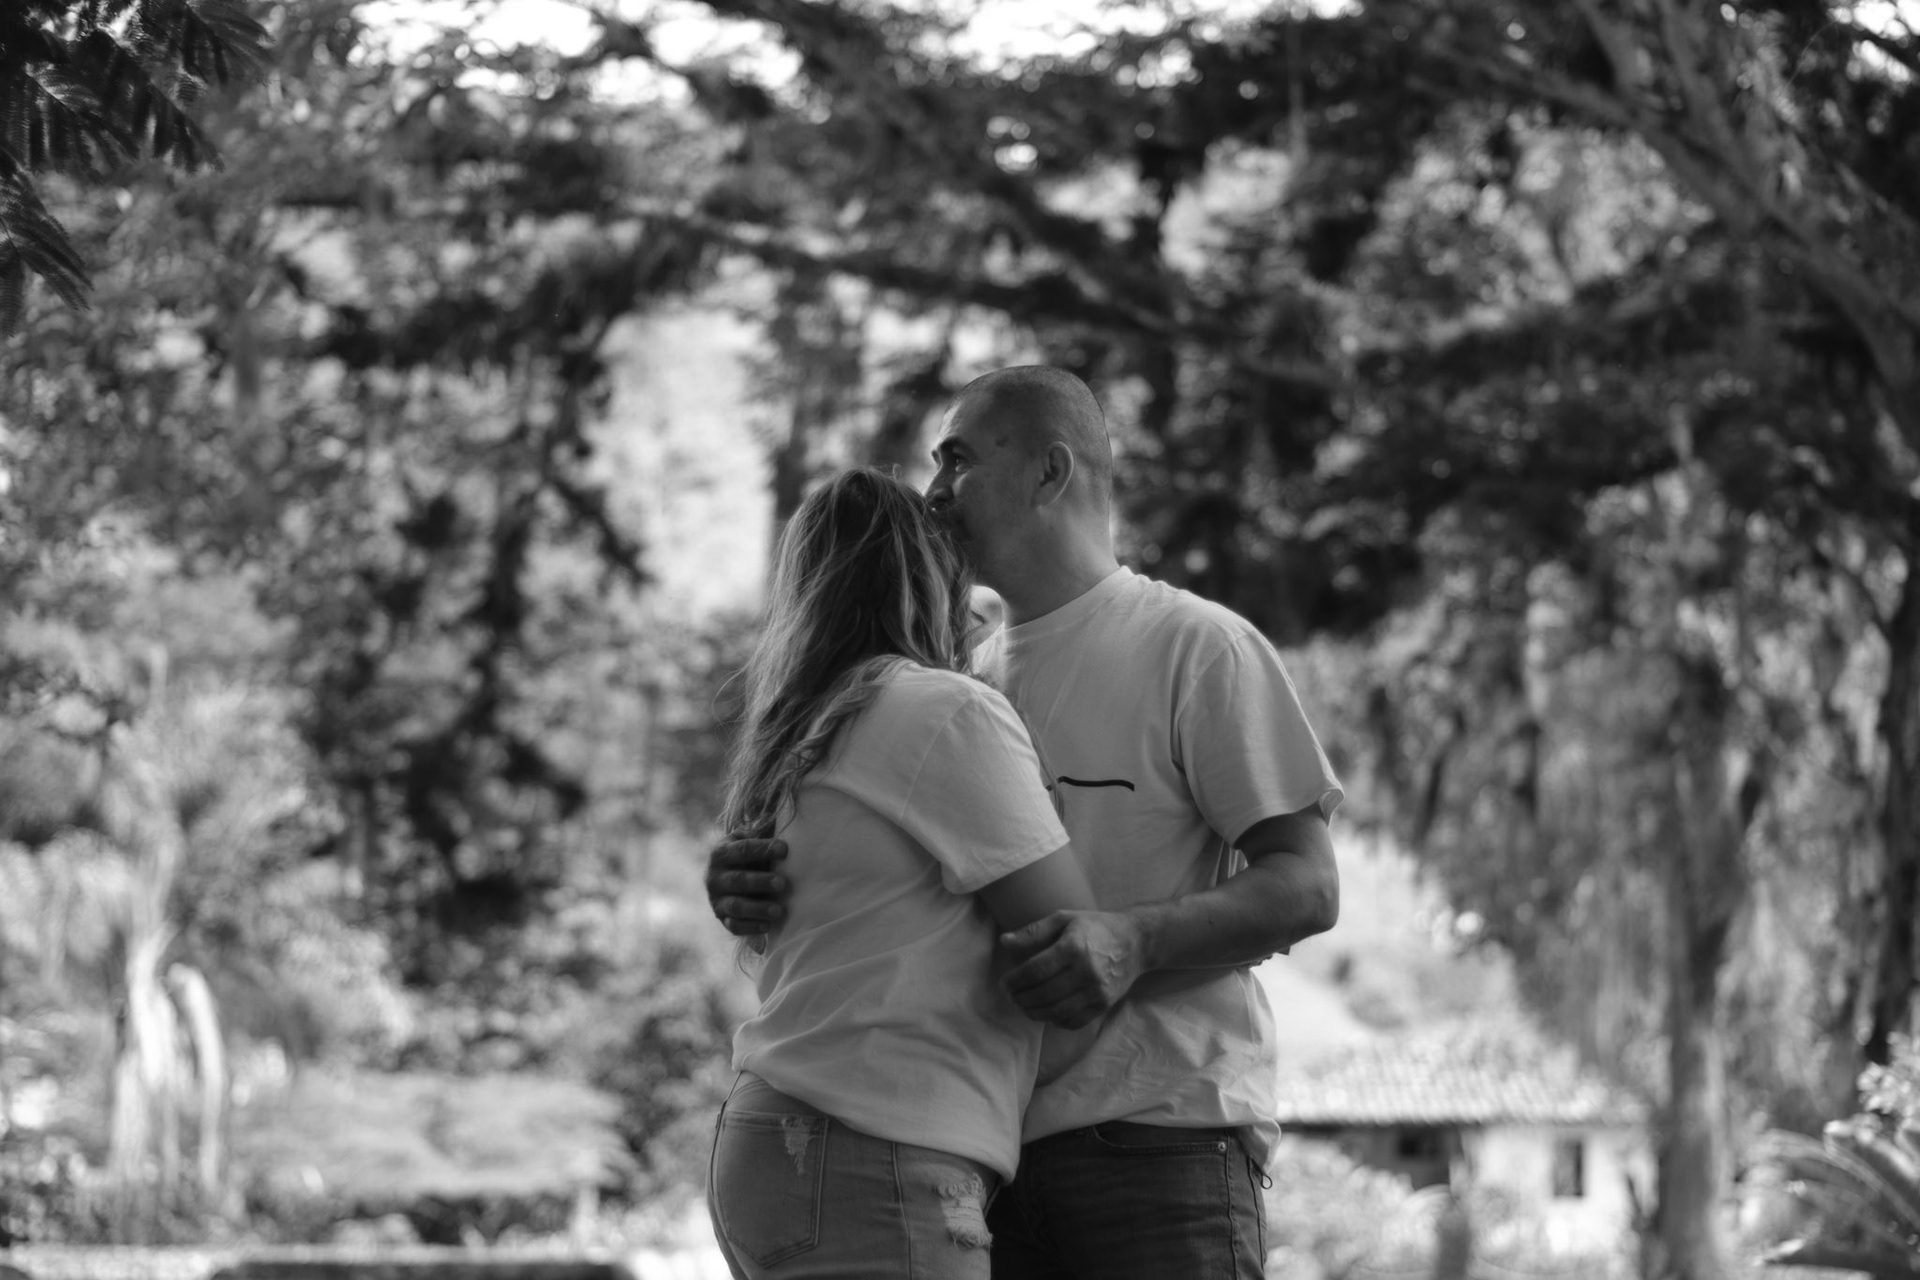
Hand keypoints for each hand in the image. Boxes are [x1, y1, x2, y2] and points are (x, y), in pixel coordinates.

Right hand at [706, 836, 789, 935]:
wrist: (730, 879)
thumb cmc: (749, 855)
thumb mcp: (749, 838)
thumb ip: (761, 829)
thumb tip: (778, 815)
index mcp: (721, 852)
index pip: (743, 849)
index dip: (764, 849)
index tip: (785, 850)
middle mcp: (714, 876)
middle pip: (738, 880)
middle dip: (761, 882)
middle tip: (783, 884)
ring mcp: (717, 900)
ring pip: (736, 906)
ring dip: (758, 908)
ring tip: (779, 910)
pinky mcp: (723, 918)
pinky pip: (735, 926)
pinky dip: (752, 926)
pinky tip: (769, 925)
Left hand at [999, 910, 1146, 1028]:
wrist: (1136, 943)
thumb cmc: (1095, 928)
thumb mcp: (1063, 919)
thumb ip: (1033, 932)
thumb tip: (1004, 942)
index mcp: (1074, 947)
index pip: (1035, 971)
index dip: (1015, 981)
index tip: (1004, 983)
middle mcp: (1086, 972)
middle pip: (1043, 994)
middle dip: (1020, 999)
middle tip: (1011, 996)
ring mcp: (1097, 992)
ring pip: (1056, 1012)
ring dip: (1033, 1012)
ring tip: (1023, 1006)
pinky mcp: (1104, 1005)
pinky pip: (1073, 1021)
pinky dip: (1055, 1020)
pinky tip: (1047, 1012)